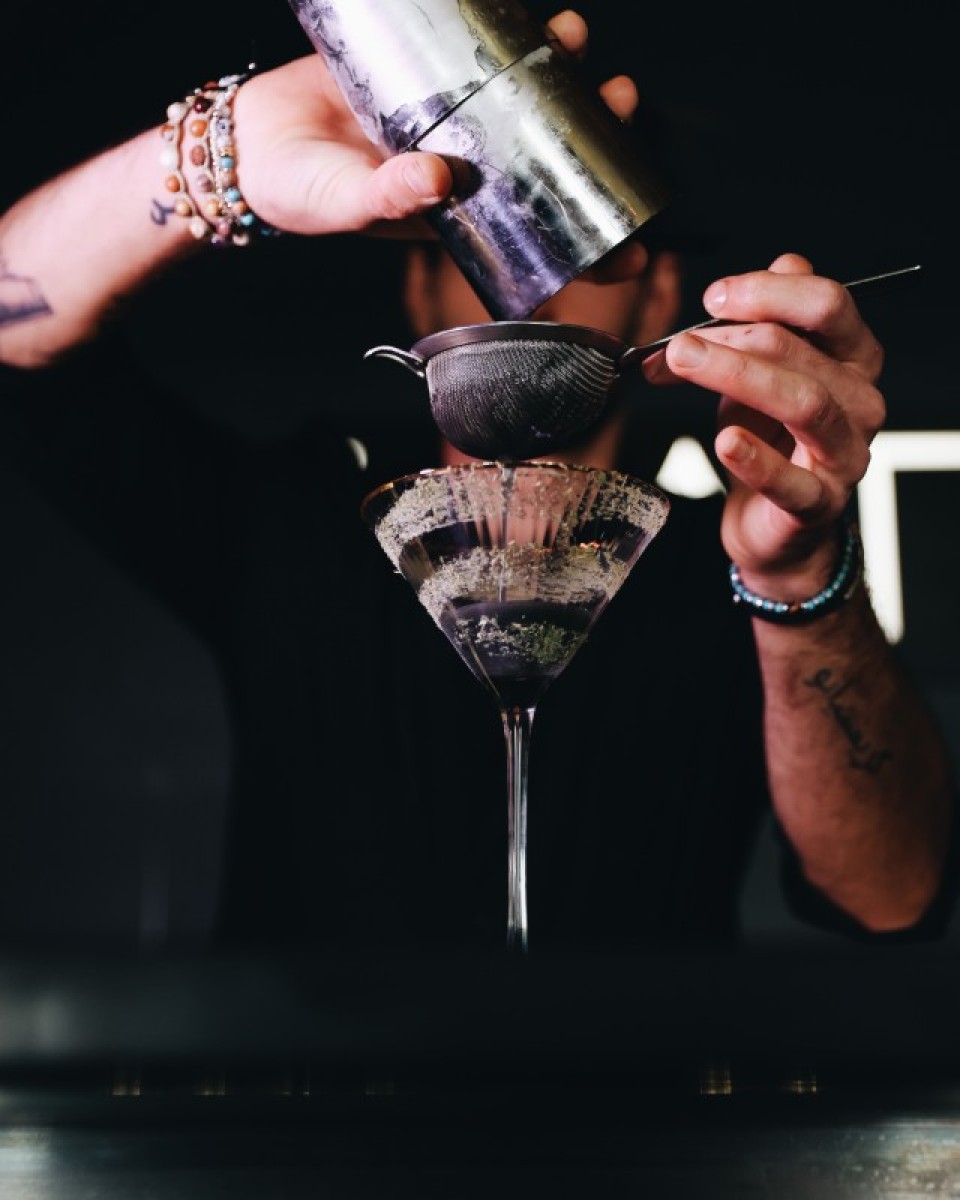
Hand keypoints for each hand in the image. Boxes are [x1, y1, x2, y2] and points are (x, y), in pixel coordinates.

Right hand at [230, 9, 646, 278]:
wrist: (253, 141)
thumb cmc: (300, 192)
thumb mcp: (347, 205)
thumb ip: (391, 199)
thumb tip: (441, 181)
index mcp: (464, 214)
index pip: (539, 233)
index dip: (591, 243)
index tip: (639, 245)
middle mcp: (469, 166)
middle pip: (547, 152)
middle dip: (593, 130)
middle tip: (621, 99)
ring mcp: (453, 117)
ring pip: (523, 95)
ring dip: (560, 68)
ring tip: (577, 37)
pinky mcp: (428, 74)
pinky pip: (477, 50)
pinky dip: (505, 28)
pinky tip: (529, 10)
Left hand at [642, 253, 885, 592]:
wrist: (772, 525)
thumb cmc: (770, 445)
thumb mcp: (755, 377)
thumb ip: (749, 332)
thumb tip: (731, 289)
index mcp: (851, 358)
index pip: (826, 302)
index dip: (766, 291)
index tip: (713, 297)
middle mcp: (859, 400)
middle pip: (803, 346)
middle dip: (733, 335)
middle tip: (679, 342)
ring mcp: (845, 453)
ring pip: (801, 400)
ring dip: (736, 375)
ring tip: (684, 364)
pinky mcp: (820, 502)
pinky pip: (792, 480)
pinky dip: (756, 459)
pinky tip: (725, 441)